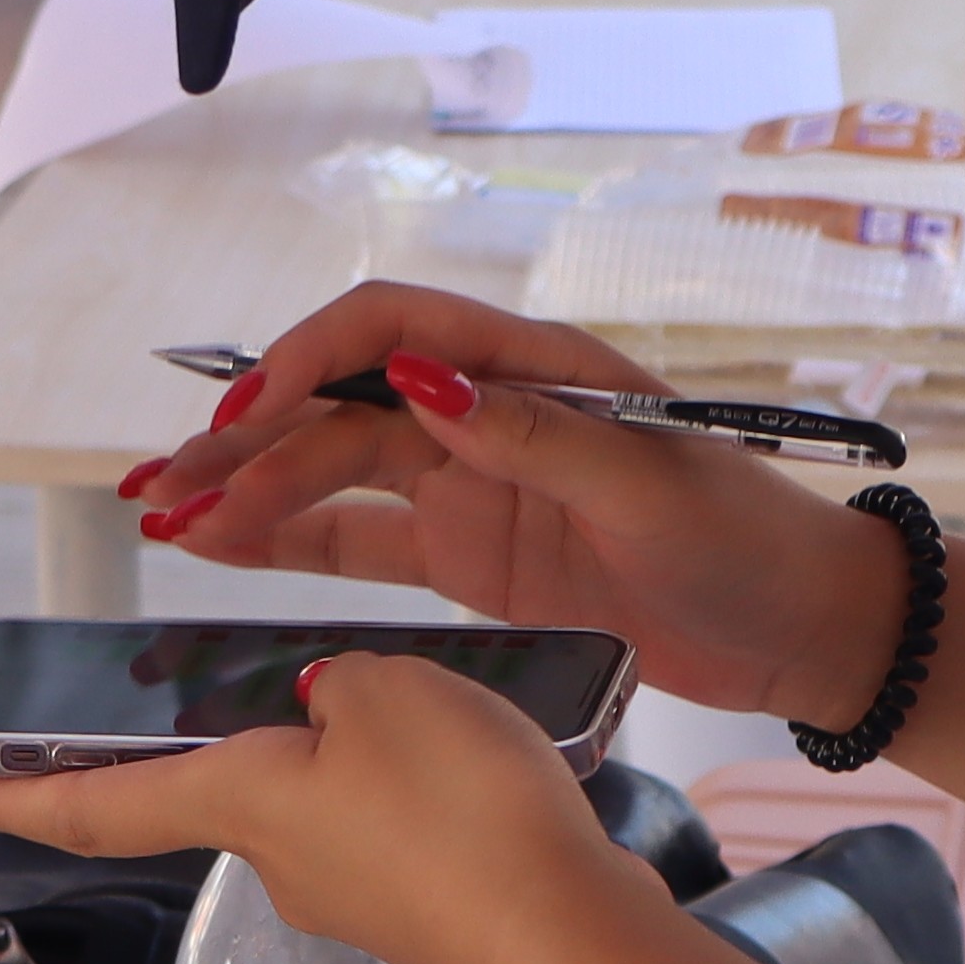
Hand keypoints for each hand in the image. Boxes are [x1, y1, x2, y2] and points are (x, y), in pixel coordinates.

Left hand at [0, 646, 668, 963]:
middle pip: (228, 786)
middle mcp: (274, 860)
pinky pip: (396, 828)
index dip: (12, 792)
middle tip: (307, 686)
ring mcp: (348, 896)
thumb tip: (326, 714)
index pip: (93, 801)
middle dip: (252, 737)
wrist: (569, 939)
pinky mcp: (419, 908)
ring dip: (359, 756)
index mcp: (236, 800)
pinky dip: (419, 785)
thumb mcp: (386, 690)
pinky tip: (479, 758)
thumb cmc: (462, 813)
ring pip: (324, 800)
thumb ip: (336, 687)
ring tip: (441, 708)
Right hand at [117, 289, 910, 732]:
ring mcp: (471, 487)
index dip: (308, 360)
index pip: (391, 330)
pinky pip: (357, 540)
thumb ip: (533, 436)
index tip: (249, 418)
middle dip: (249, 439)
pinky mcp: (468, 558)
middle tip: (166, 487)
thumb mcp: (650, 485)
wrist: (801, 634)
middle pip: (340, 404)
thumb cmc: (747, 540)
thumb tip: (419, 381)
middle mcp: (487, 414)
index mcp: (533, 369)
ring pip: (332, 471)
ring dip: (247, 493)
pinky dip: (285, 545)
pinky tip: (217, 551)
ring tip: (163, 521)